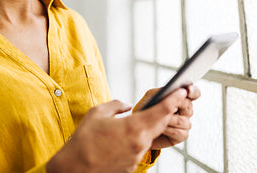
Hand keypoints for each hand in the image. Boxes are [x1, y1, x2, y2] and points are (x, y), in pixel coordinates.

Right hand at [47, 90, 187, 172]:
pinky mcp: (131, 166)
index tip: (181, 91)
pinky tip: (120, 139)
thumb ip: (115, 106)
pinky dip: (134, 141)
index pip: (162, 111)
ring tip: (137, 120)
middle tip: (171, 101)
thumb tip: (125, 105)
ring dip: (147, 127)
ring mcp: (137, 157)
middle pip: (161, 124)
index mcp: (133, 127)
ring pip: (148, 137)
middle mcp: (140, 144)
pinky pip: (137, 149)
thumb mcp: (97, 113)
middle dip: (166, 112)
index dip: (173, 99)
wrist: (74, 168)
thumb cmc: (83, 140)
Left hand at [134, 86, 200, 149]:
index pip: (193, 93)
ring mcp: (184, 123)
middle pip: (189, 106)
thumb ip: (166, 93)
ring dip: (170, 120)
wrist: (137, 129)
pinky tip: (161, 128)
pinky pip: (181, 132)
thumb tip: (182, 91)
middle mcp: (183, 110)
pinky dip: (169, 130)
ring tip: (159, 119)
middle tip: (169, 107)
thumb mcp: (152, 97)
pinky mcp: (181, 135)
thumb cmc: (145, 111)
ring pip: (184, 121)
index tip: (188, 90)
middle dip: (178, 105)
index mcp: (178, 97)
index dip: (193, 91)